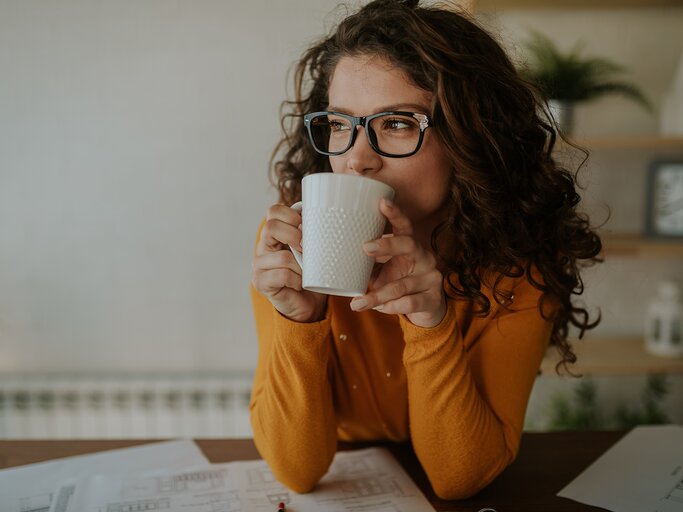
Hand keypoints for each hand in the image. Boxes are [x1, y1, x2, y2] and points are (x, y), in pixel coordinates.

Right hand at [252, 204, 326, 322]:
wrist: (308, 304)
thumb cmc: (311, 274)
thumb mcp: (312, 250)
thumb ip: (311, 234)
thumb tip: (317, 221)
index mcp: (273, 235)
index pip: (274, 211)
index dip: (291, 216)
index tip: (306, 228)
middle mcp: (262, 247)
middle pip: (271, 227)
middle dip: (295, 237)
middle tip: (306, 249)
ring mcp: (259, 266)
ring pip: (282, 256)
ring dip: (300, 266)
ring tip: (305, 273)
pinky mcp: (261, 283)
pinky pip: (282, 275)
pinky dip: (296, 280)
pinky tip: (300, 284)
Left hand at [349, 199, 446, 327]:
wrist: (425, 308)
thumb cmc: (397, 282)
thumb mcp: (382, 270)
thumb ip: (367, 263)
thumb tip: (335, 256)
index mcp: (410, 245)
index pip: (404, 225)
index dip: (395, 213)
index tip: (382, 202)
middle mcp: (424, 256)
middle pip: (408, 244)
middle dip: (387, 245)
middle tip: (365, 247)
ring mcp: (431, 277)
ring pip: (401, 285)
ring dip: (376, 295)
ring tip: (357, 303)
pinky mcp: (433, 298)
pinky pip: (408, 303)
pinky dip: (390, 307)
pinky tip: (380, 309)